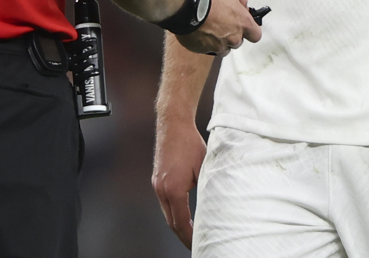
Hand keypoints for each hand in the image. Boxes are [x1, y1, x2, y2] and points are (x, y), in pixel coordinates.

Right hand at [152, 115, 206, 248]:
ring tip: (190, 232)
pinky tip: (182, 213)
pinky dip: (173, 211)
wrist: (173, 124)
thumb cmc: (189, 143)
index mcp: (174, 189)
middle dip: (182, 235)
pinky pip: (164, 202)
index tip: (197, 244)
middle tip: (194, 244)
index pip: (181, 222)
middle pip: (171, 221)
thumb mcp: (203, 168)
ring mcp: (157, 184)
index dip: (190, 236)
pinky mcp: (157, 179)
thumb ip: (205, 187)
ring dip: (177, 223)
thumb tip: (211, 204)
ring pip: (166, 212)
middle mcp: (162, 189)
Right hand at [175, 0, 261, 55]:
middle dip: (232, 34)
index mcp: (243, 23)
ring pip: (223, 48)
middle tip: (221, 22)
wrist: (186, 5)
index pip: (256, 35)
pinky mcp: (204, 50)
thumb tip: (244, 5)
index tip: (245, 26)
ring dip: (219, 41)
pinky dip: (205, 43)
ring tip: (209, 27)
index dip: (250, 31)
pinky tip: (199, 31)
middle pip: (238, 42)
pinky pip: (207, 49)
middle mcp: (233, 38)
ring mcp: (218, 46)